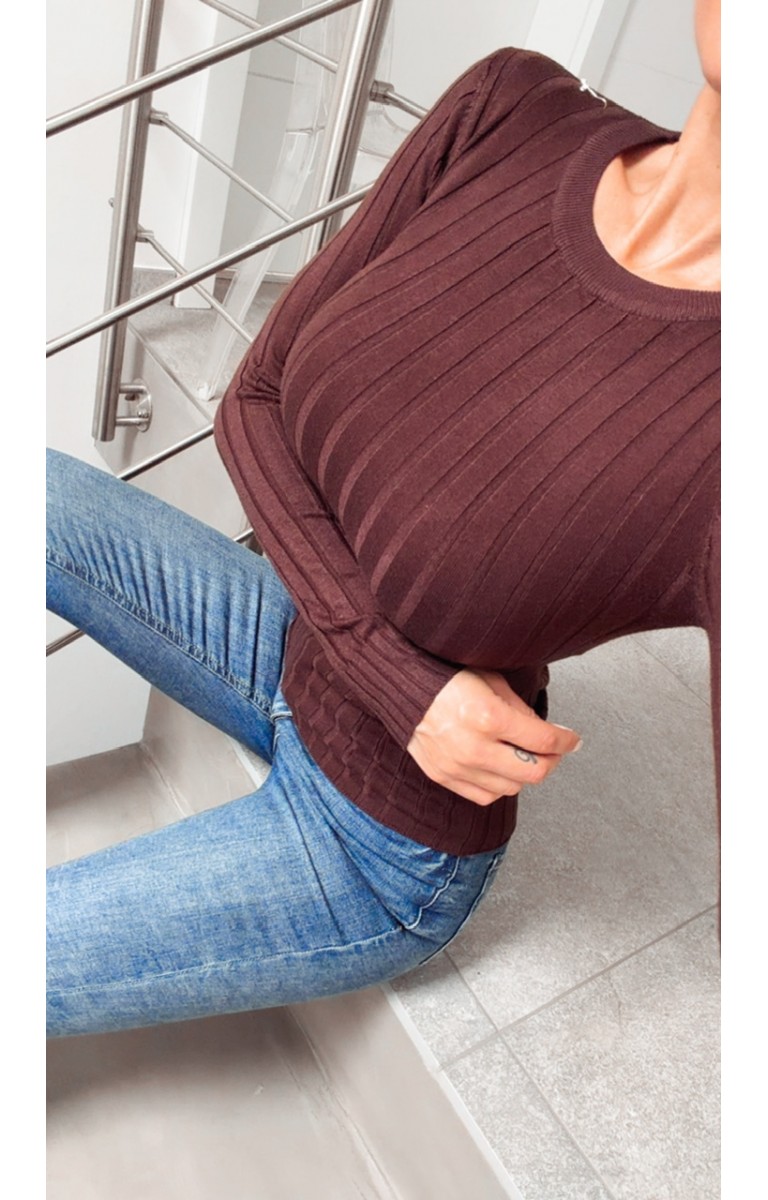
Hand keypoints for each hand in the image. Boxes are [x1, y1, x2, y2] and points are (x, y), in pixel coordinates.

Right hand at [407, 668, 581, 805]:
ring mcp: (457, 766)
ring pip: (512, 787)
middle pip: (534, 772)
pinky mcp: (443, 776)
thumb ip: (520, 709)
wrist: (402, 688)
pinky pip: (485, 795)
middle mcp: (474, 747)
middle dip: (552, 760)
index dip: (566, 740)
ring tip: (524, 755)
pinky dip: (500, 785)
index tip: (572, 739)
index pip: (544, 740)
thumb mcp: (490, 680)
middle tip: (553, 750)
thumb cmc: (446, 678)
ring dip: (525, 773)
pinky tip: (501, 767)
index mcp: (489, 717)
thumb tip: (544, 733)